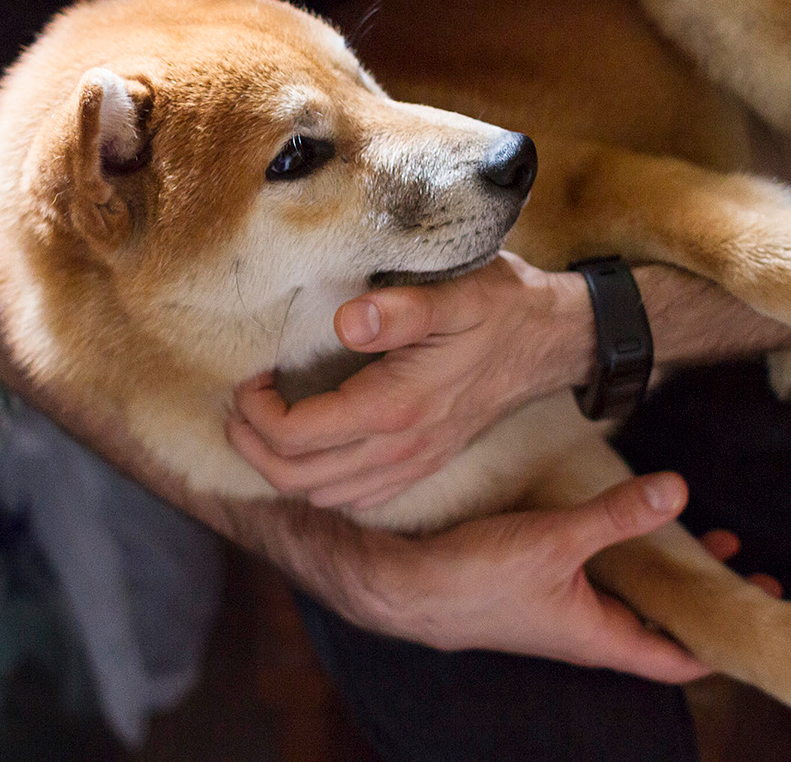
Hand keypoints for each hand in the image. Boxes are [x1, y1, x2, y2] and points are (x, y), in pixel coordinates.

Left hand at [228, 252, 593, 509]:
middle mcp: (400, 448)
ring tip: (263, 422)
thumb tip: (346, 320)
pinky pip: (357, 498)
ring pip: (322, 495)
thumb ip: (401, 310)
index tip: (250, 374)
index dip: (256, 411)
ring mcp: (413, 463)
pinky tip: (312, 446)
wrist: (552, 340)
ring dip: (281, 466)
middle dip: (252, 444)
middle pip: (297, 478)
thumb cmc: (501, 307)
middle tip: (238, 404)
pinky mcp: (422, 464)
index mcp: (396, 408)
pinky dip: (319, 482)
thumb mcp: (457, 292)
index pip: (297, 435)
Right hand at [361, 472, 712, 681]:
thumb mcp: (555, 541)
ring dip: (663, 569)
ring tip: (697, 531)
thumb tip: (680, 489)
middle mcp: (586, 632)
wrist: (403, 585)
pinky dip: (623, 556)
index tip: (763, 613)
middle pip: (660, 623)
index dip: (725, 641)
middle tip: (740, 559)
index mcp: (600, 637)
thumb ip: (617, 515)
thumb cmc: (474, 579)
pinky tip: (622, 523)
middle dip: (701, 593)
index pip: (681, 657)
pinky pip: (597, 579)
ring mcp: (561, 612)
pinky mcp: (538, 589)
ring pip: (628, 597)